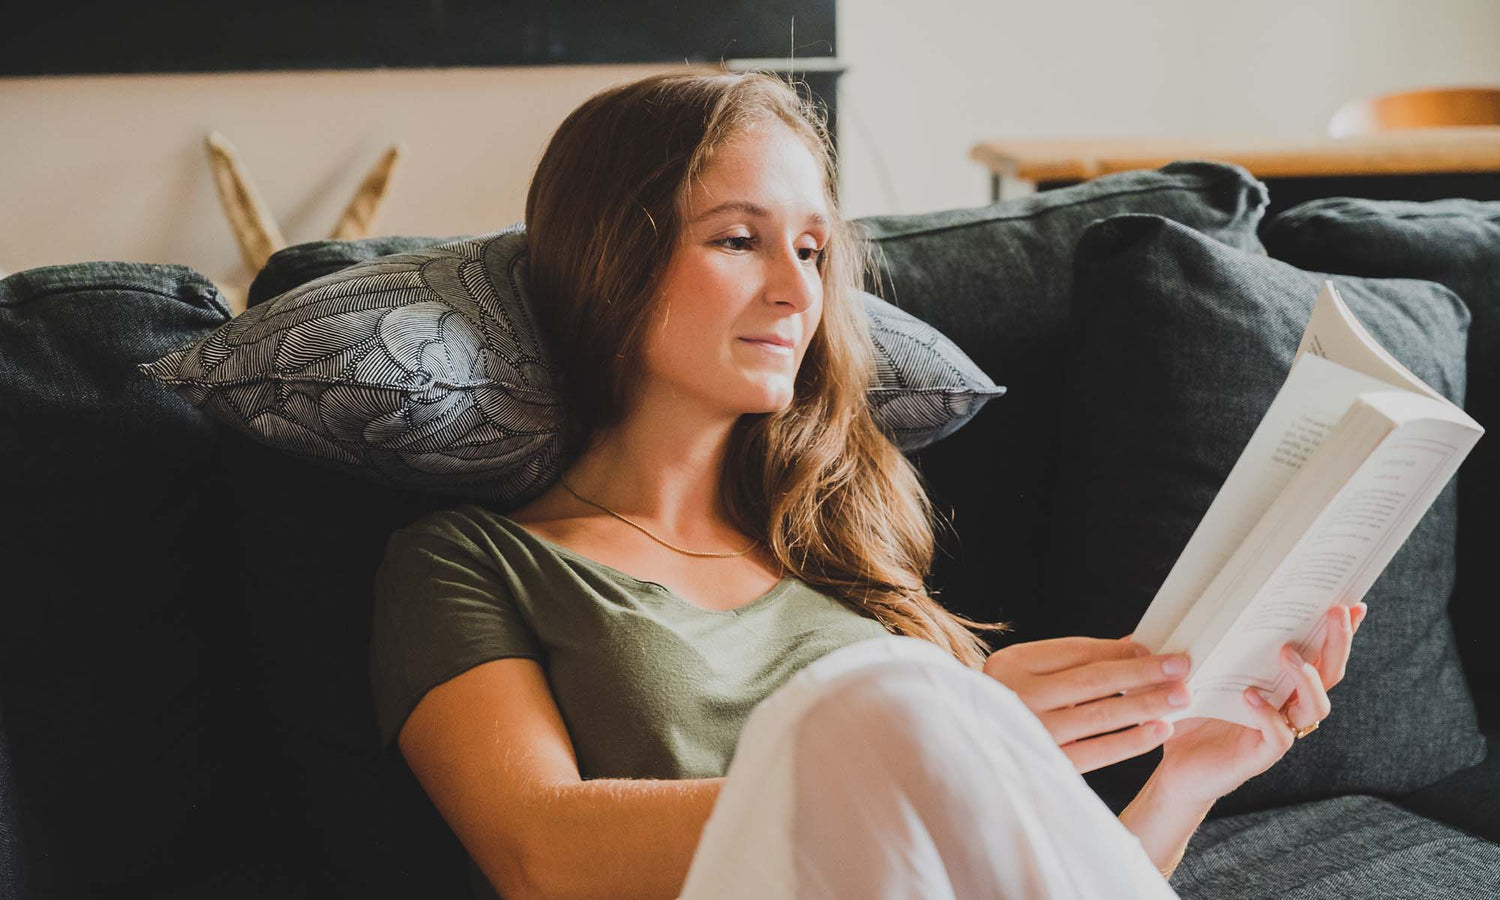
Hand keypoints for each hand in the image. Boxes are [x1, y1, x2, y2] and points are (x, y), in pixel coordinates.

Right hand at [982, 635, 1192, 772]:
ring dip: (1146, 704)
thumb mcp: (1026, 670)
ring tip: (1180, 696)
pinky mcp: (1047, 764)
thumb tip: (1132, 646)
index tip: (1154, 649)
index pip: (1076, 652)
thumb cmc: (1007, 700)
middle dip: (1143, 672)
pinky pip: (1099, 752)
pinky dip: (1131, 741)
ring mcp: (1033, 733)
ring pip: (1101, 715)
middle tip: (1182, 666)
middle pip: (1093, 681)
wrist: (970, 750)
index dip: (1119, 651)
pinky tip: (1158, 730)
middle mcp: (1019, 696)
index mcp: (1011, 665)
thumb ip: (1072, 659)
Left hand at [1152, 601, 1367, 804]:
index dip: (1340, 634)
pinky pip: (1279, 736)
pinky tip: (1250, 695)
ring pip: (1315, 707)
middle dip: (1336, 643)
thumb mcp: (1199, 672)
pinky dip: (1268, 715)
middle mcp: (1288, 707)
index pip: (1319, 656)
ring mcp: (1278, 732)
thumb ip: (1212, 644)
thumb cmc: (1189, 715)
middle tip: (1334, 612)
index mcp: (1280, 684)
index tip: (1353, 605)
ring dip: (1306, 678)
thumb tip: (1214, 601)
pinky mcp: (1260, 756)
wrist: (1175, 769)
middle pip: (1329, 675)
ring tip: (1285, 652)